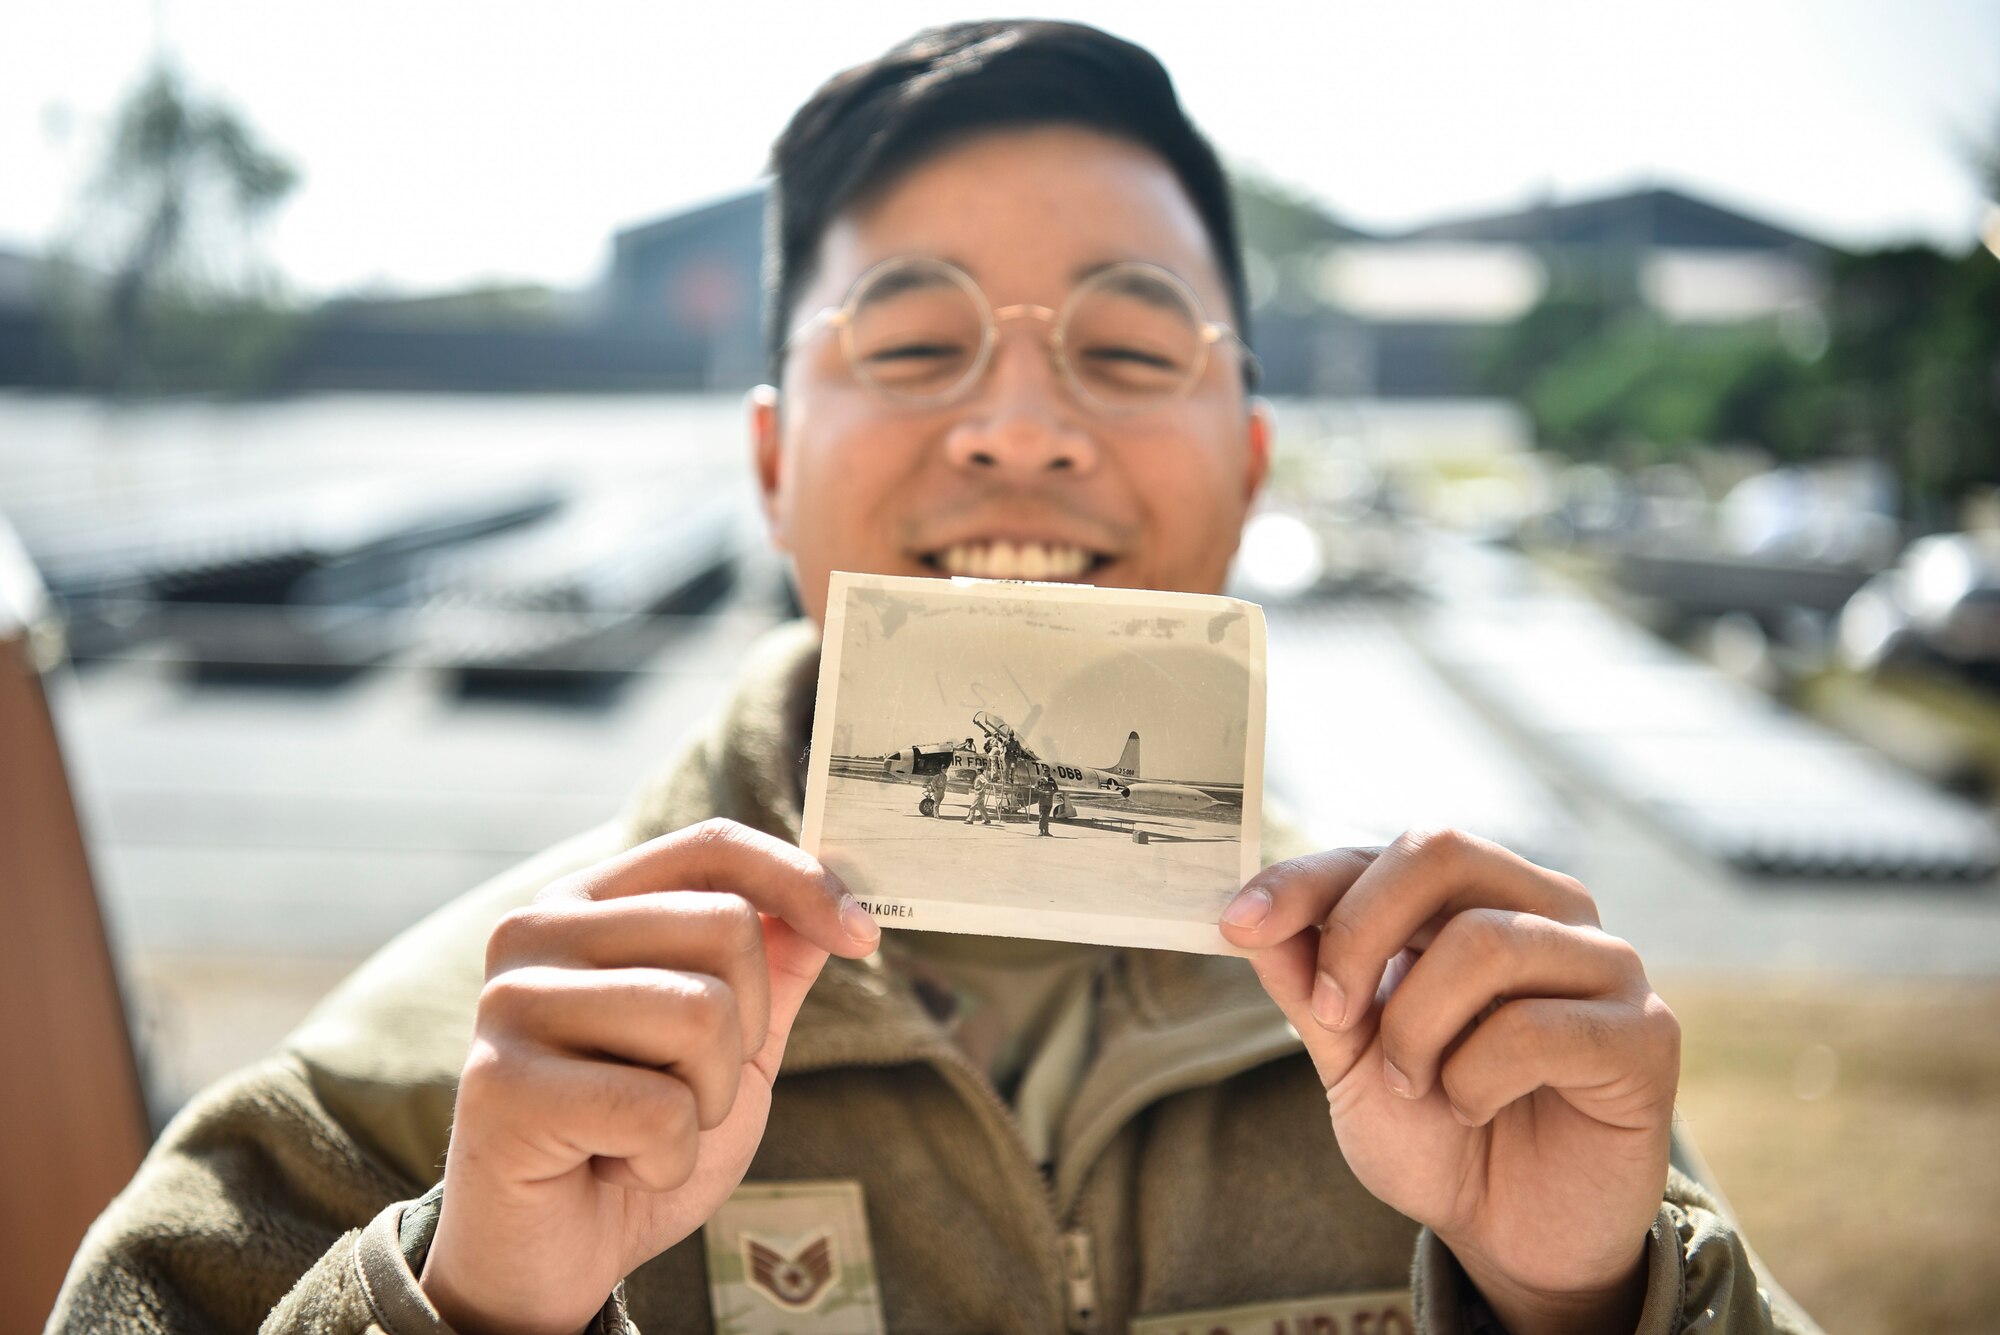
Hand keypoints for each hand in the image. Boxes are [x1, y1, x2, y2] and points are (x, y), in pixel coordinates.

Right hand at [420, 819, 879, 1334]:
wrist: (557, 1254)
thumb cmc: (637, 1138)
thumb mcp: (732, 1044)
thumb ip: (773, 965)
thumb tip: (833, 896)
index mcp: (587, 903)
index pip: (712, 848)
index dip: (801, 880)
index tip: (862, 937)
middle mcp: (534, 931)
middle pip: (726, 927)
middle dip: (746, 1033)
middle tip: (689, 1089)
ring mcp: (509, 1003)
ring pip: (701, 1014)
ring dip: (707, 1101)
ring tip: (648, 1129)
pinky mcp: (500, 1085)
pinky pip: (658, 1108)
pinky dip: (666, 1158)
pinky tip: (616, 1165)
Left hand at [1219, 829, 1677, 1334]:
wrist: (1512, 1236)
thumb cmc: (1438, 1134)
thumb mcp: (1348, 1057)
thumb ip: (1307, 983)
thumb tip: (1246, 918)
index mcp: (1473, 899)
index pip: (1385, 852)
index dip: (1305, 880)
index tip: (1236, 924)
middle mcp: (1545, 909)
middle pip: (1441, 851)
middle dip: (1359, 932)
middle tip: (1333, 1017)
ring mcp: (1605, 963)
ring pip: (1483, 941)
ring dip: (1417, 1027)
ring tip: (1415, 1084)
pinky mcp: (1647, 1033)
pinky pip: (1536, 1026)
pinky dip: (1476, 1077)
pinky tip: (1474, 1109)